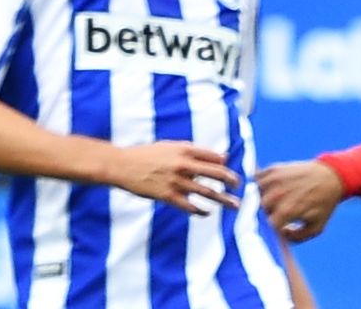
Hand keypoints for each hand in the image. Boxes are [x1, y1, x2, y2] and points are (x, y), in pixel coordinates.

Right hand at [109, 141, 240, 214]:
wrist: (121, 165)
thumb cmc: (147, 155)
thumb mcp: (171, 146)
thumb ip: (195, 151)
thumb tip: (222, 158)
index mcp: (185, 150)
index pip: (214, 157)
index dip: (225, 165)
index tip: (230, 173)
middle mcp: (184, 165)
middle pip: (216, 173)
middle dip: (231, 181)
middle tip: (239, 186)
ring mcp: (176, 181)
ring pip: (207, 192)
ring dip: (224, 200)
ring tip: (235, 205)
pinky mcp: (166, 196)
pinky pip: (188, 206)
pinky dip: (200, 210)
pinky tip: (207, 212)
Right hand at [258, 161, 345, 242]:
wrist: (333, 175)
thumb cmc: (324, 204)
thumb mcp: (316, 227)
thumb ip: (295, 238)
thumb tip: (277, 235)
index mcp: (287, 210)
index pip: (262, 227)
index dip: (262, 232)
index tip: (265, 233)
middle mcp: (277, 194)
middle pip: (253, 211)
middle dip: (256, 217)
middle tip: (263, 220)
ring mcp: (274, 180)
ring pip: (251, 195)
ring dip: (253, 201)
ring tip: (262, 206)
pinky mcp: (274, 169)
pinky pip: (255, 179)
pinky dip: (255, 186)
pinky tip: (263, 192)